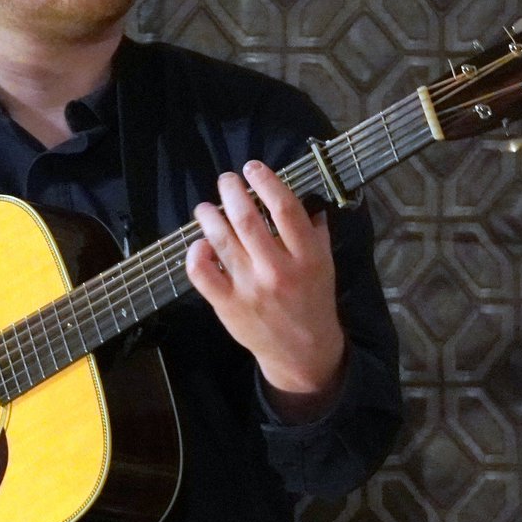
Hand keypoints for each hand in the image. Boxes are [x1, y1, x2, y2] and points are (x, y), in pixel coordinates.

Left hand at [186, 160, 345, 421]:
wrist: (302, 353)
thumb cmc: (313, 301)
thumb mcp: (325, 264)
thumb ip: (314, 231)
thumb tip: (305, 197)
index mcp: (307, 256)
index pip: (284, 207)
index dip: (265, 181)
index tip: (253, 168)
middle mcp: (277, 270)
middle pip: (246, 218)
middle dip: (231, 191)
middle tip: (226, 181)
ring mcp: (249, 288)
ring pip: (221, 240)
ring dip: (209, 215)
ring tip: (206, 207)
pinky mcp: (227, 305)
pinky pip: (202, 273)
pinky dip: (196, 252)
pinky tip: (200, 243)